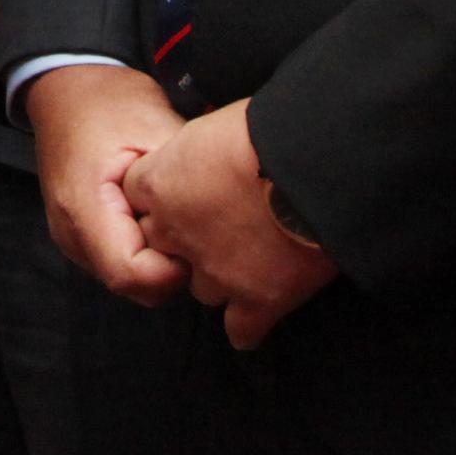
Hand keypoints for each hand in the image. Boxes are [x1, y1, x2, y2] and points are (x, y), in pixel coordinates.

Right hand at [26, 62, 186, 306]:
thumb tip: (222, 218)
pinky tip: (161, 220)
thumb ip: (182, 180)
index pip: (131, 274)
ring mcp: (72, 239)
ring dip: (158, 262)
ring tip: (179, 220)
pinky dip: (145, 252)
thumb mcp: (156, 128)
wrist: (67, 87)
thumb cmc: (111, 102)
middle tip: (197, 229)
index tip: (197, 237)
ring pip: (127, 281)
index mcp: (83, 206)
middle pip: (131, 286)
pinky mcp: (80, 236)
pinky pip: (119, 263)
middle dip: (170, 270)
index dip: (172, 269)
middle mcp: (71, 233)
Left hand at [120, 98, 337, 349]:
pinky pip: (241, 330)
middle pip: (165, 250)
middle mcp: (177, 233)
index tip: (187, 194)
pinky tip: (259, 316)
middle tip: (224, 227)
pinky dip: (250, 325)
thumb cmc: (272, 130)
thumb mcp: (217, 124)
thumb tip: (212, 155)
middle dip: (187, 244)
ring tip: (254, 260)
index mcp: (160, 183)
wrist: (316, 166)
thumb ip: (199, 151)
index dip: (165, 198)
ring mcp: (216, 272)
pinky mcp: (257, 301)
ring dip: (222, 278)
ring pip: (203, 289)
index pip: (139, 198)